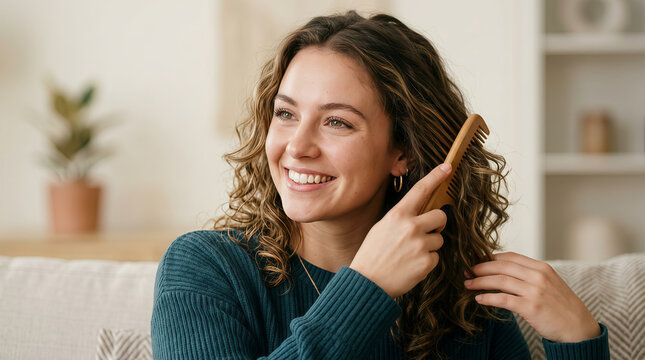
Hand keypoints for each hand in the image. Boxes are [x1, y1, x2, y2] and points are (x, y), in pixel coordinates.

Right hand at [350, 163, 450, 297]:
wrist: (367, 283)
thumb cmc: (372, 255)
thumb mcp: (381, 228)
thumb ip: (401, 219)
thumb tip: (421, 213)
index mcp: (397, 215)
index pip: (420, 190)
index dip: (436, 177)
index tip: (448, 167)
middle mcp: (411, 227)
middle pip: (441, 216)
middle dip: (437, 224)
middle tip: (425, 233)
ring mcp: (420, 245)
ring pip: (439, 239)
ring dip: (429, 246)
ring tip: (409, 255)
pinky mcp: (426, 263)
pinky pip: (436, 257)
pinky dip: (426, 262)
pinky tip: (410, 266)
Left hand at [465, 251, 600, 342]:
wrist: (579, 329)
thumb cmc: (561, 307)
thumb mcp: (549, 284)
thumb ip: (530, 276)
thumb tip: (503, 272)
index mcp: (542, 268)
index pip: (510, 256)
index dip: (490, 258)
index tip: (476, 262)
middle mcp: (538, 276)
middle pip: (501, 266)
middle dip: (480, 268)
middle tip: (467, 272)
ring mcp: (535, 291)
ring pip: (500, 281)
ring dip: (480, 282)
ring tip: (468, 284)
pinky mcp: (531, 307)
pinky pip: (503, 299)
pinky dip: (488, 297)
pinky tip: (479, 299)